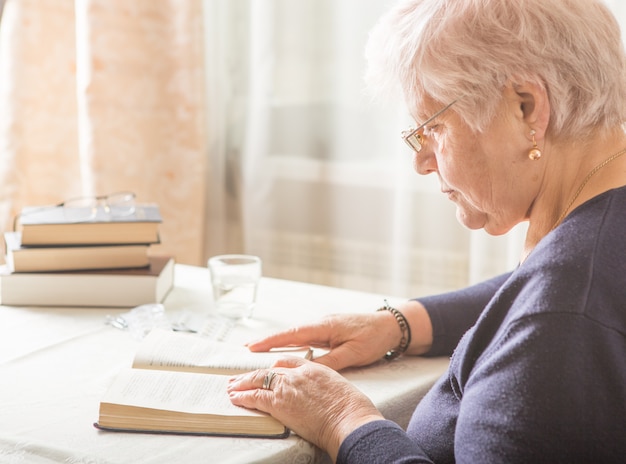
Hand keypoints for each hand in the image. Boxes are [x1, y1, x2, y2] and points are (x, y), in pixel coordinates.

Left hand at [227, 357, 383, 460]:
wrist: (349, 419)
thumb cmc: (350, 409)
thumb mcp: (338, 388)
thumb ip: (322, 387)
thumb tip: (317, 396)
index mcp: (314, 368)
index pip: (288, 361)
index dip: (275, 366)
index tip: (268, 369)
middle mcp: (298, 374)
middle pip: (270, 370)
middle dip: (253, 375)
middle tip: (240, 378)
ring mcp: (288, 386)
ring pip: (259, 380)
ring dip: (243, 384)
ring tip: (232, 387)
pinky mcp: (280, 402)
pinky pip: (255, 397)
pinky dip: (243, 396)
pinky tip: (235, 398)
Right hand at [247, 300, 432, 370]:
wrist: (391, 325)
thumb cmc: (374, 337)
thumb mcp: (353, 353)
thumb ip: (330, 361)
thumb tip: (308, 370)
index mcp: (324, 327)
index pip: (292, 334)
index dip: (271, 341)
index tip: (252, 346)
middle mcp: (321, 324)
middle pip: (289, 334)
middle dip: (268, 340)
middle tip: (246, 347)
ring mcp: (325, 326)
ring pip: (297, 335)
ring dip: (278, 342)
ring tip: (259, 349)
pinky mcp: (330, 331)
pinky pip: (306, 337)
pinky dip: (292, 342)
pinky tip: (286, 349)